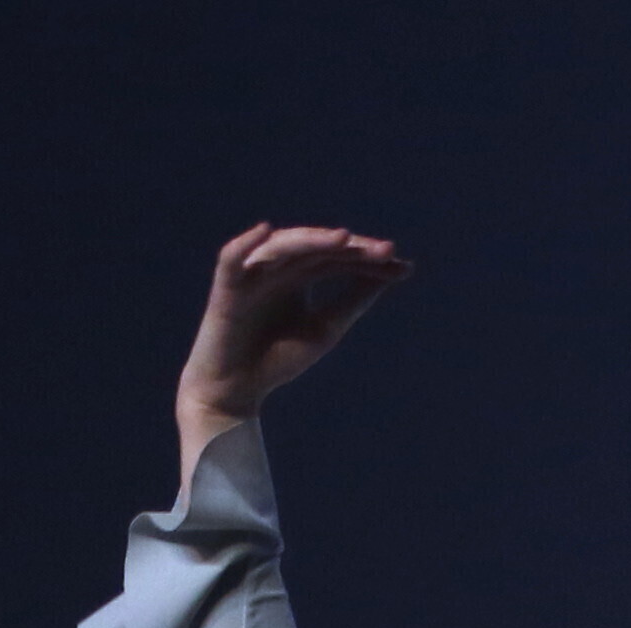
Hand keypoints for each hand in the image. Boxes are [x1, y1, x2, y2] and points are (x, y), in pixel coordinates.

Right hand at [175, 224, 411, 462]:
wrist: (235, 391)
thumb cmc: (277, 360)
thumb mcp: (325, 328)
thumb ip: (352, 301)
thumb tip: (390, 272)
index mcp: (302, 274)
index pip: (339, 258)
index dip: (369, 260)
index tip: (404, 267)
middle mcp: (279, 267)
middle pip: (318, 248)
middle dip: (350, 248)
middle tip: (385, 252)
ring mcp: (253, 273)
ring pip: (284, 247)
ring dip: (311, 240)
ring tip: (343, 238)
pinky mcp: (226, 287)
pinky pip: (232, 258)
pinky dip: (246, 244)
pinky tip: (266, 231)